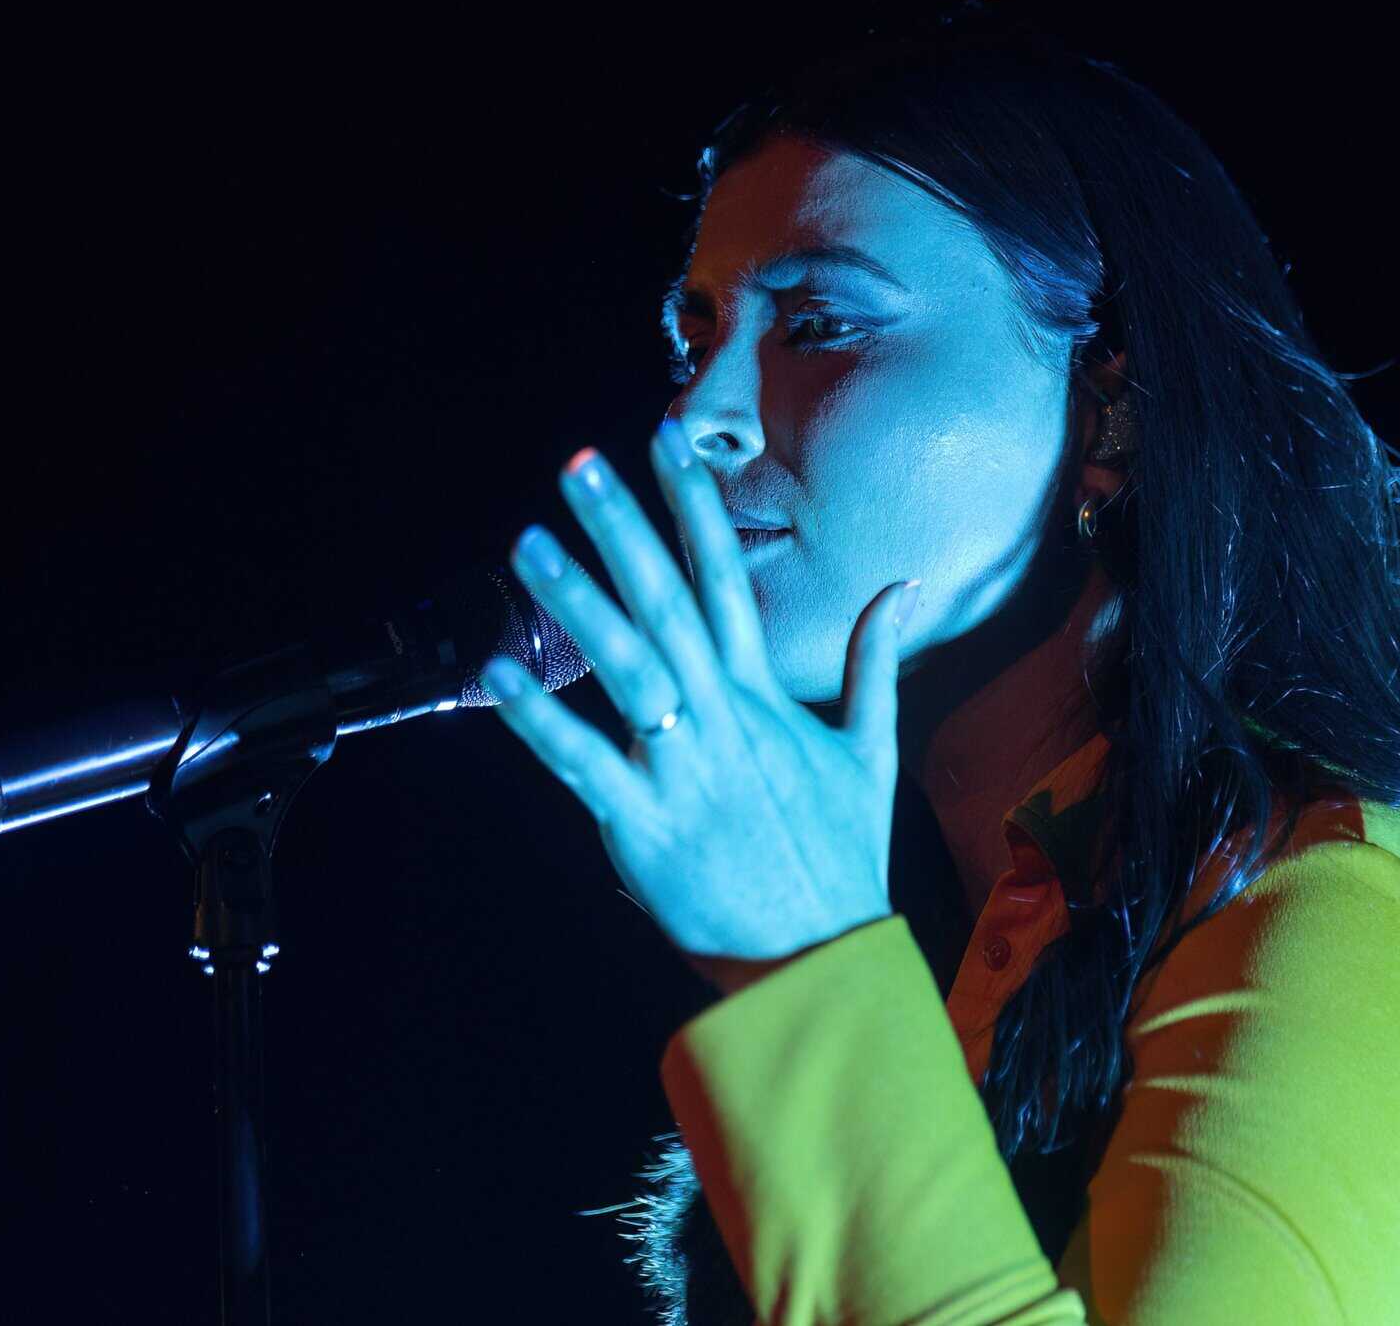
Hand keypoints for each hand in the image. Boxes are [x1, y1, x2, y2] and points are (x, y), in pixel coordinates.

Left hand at [483, 418, 921, 983]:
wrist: (821, 958)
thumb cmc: (840, 855)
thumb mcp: (869, 751)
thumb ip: (873, 662)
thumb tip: (904, 586)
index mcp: (764, 696)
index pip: (726, 579)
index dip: (694, 506)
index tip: (664, 441)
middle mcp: (723, 717)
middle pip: (667, 604)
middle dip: (623, 529)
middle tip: (577, 464)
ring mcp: (684, 768)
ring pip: (625, 667)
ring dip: (575, 601)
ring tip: (528, 542)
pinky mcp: (646, 825)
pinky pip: (584, 764)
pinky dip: (541, 721)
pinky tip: (496, 676)